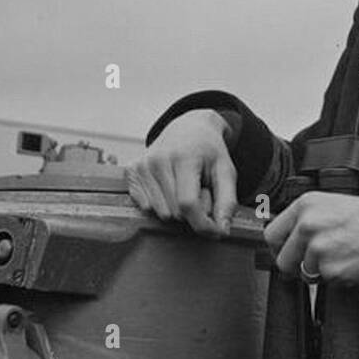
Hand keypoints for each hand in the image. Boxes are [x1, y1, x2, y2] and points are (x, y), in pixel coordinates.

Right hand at [126, 110, 236, 236]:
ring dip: (176, 209)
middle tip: (199, 192)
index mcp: (183, 158)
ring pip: (160, 213)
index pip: (188, 204)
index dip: (203, 223)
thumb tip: (222, 230)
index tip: (216, 230)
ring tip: (184, 188)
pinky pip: (145, 207)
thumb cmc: (208, 151)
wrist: (188, 128)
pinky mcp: (131, 171)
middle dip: (192, 211)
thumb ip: (227, 201)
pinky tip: (168, 187)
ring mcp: (142, 166)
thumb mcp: (226, 171)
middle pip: (175, 212)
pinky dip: (160, 204)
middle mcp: (158, 160)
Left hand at [264, 192, 358, 283]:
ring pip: (305, 274)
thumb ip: (309, 218)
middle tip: (316, 263)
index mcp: (306, 205)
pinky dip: (339, 279)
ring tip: (345, 256)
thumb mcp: (335, 204)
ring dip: (322, 272)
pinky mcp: (332, 271)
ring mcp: (318, 249)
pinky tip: (354, 263)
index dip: (280, 248)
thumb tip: (293, 237)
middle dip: (296, 266)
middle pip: (282, 260)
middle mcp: (308, 226)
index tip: (288, 253)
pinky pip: (327, 283)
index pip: (272, 234)